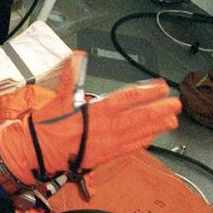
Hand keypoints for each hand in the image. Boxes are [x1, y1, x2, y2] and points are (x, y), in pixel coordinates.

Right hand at [0, 52, 180, 184]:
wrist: (37, 153)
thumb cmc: (46, 127)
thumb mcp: (58, 98)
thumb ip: (71, 76)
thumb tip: (77, 56)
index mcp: (95, 112)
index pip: (127, 98)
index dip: (146, 91)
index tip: (160, 86)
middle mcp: (106, 128)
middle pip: (140, 117)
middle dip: (160, 109)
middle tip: (176, 103)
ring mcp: (108, 144)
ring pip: (139, 133)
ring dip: (157, 126)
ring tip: (172, 120)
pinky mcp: (106, 156)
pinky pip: (130, 148)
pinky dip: (144, 141)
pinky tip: (153, 137)